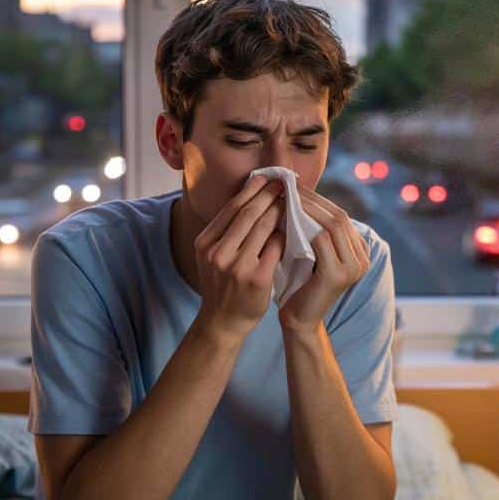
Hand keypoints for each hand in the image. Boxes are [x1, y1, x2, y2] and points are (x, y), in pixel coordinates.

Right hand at [193, 175, 285, 338]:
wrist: (223, 321)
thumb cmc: (222, 285)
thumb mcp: (212, 256)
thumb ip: (226, 232)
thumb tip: (251, 197)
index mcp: (205, 243)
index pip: (231, 208)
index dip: (251, 190)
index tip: (266, 178)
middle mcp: (218, 252)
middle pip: (247, 214)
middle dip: (268, 195)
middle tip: (283, 183)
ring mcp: (237, 266)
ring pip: (262, 227)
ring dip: (279, 210)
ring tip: (290, 200)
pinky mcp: (257, 278)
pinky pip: (275, 247)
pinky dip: (284, 234)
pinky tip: (293, 227)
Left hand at [278, 187, 370, 332]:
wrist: (300, 319)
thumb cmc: (301, 284)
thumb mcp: (314, 253)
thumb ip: (317, 230)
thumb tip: (301, 194)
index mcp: (360, 251)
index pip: (341, 215)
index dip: (319, 199)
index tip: (295, 187)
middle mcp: (363, 259)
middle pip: (339, 217)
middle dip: (313, 200)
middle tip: (289, 187)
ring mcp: (353, 268)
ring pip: (332, 225)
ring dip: (308, 209)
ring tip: (287, 198)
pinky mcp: (337, 275)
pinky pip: (322, 241)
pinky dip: (304, 227)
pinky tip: (285, 219)